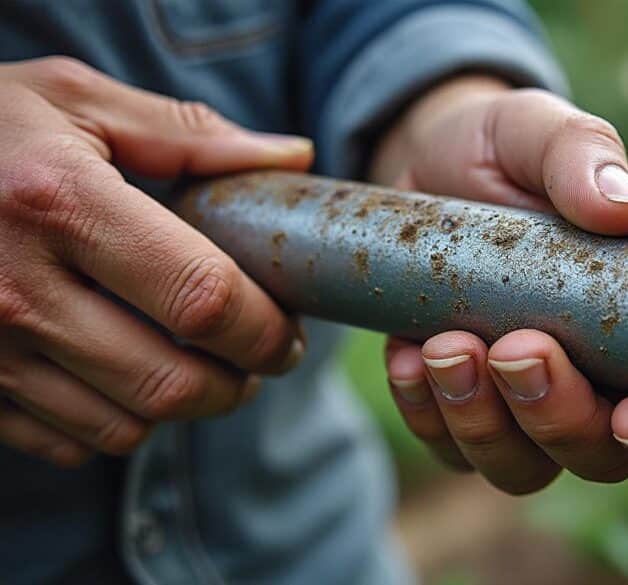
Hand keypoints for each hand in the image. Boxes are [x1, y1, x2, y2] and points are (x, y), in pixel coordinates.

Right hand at [0, 57, 311, 465]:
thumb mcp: (76, 102)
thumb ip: (190, 136)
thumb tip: (292, 160)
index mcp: (59, 204)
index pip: (202, 298)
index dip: (265, 329)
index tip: (287, 331)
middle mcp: (16, 289)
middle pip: (172, 382)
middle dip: (239, 383)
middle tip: (259, 358)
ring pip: (125, 426)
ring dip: (183, 407)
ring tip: (201, 365)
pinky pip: (66, 442)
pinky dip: (116, 421)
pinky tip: (125, 376)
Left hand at [371, 77, 627, 493]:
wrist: (422, 160)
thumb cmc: (504, 150)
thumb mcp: (538, 133)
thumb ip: (584, 159)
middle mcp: (591, 382)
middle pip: (596, 455)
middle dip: (557, 417)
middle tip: (514, 348)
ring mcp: (520, 404)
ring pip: (519, 466)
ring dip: (482, 423)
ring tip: (445, 347)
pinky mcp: (456, 406)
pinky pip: (446, 447)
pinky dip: (424, 414)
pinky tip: (405, 358)